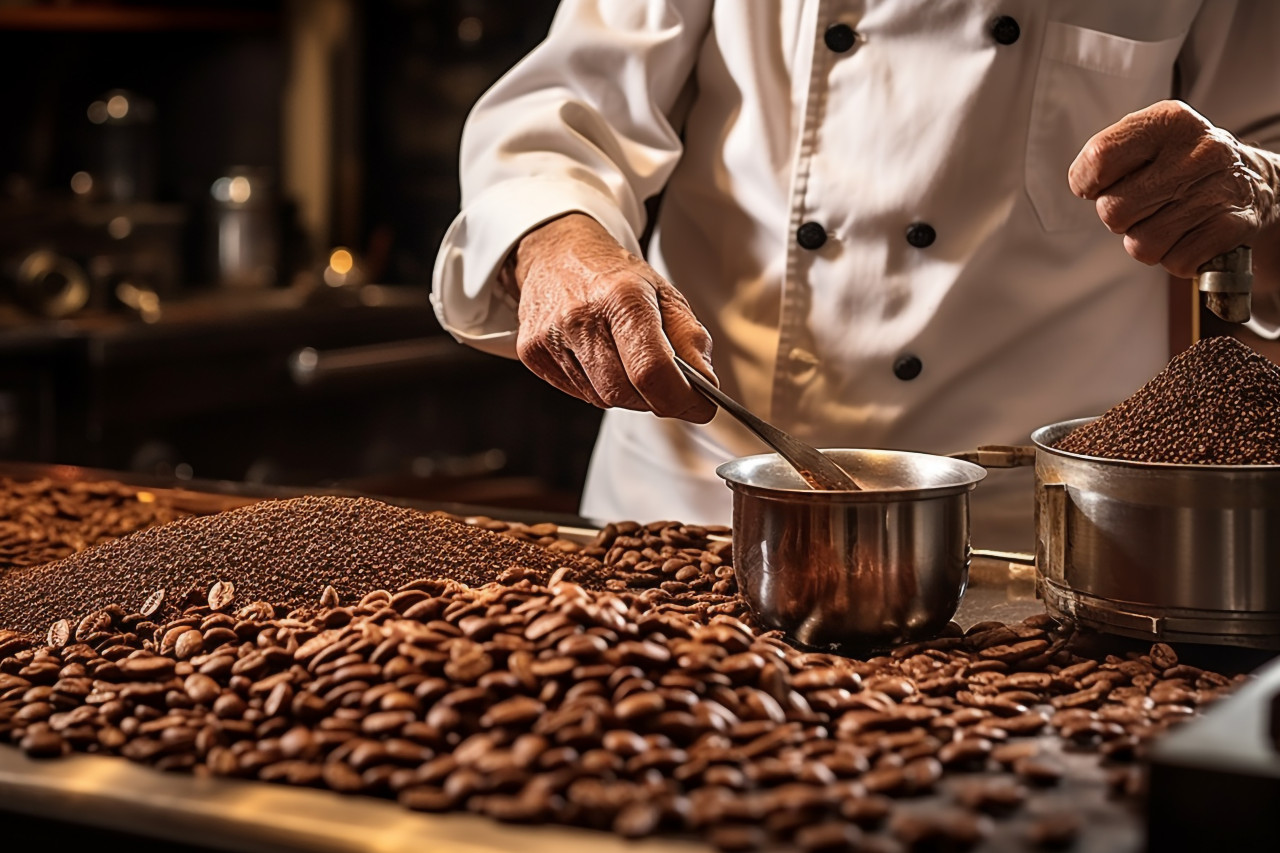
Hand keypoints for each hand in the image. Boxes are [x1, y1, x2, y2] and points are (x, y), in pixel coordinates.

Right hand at [509, 213, 716, 421]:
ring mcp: (550, 337)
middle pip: (625, 393)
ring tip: (626, 357)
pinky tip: (598, 357)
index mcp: (621, 297)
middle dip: (654, 398)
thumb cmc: (614, 276)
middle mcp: (580, 317)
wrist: (557, 253)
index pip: (652, 370)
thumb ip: (690, 339)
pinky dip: (598, 386)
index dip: (681, 398)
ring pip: (602, 398)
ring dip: (626, 393)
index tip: (700, 406)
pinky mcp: (532, 353)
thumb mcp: (664, 294)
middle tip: (667, 383)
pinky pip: (578, 394)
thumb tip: (706, 385)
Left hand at [1068, 100, 1279, 277]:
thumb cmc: (1183, 165)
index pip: (1098, 158)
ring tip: (1169, 219)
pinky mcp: (1231, 226)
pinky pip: (1174, 261)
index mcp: (1168, 122)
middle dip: (1119, 218)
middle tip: (1145, 205)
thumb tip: (1085, 186)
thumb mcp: (1148, 142)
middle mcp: (1197, 151)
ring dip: (1146, 241)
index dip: (1087, 183)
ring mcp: (1217, 189)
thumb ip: (1108, 158)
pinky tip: (1191, 233)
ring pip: (1141, 244)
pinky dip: (1176, 257)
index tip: (1098, 187)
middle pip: (1113, 210)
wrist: (1252, 180)